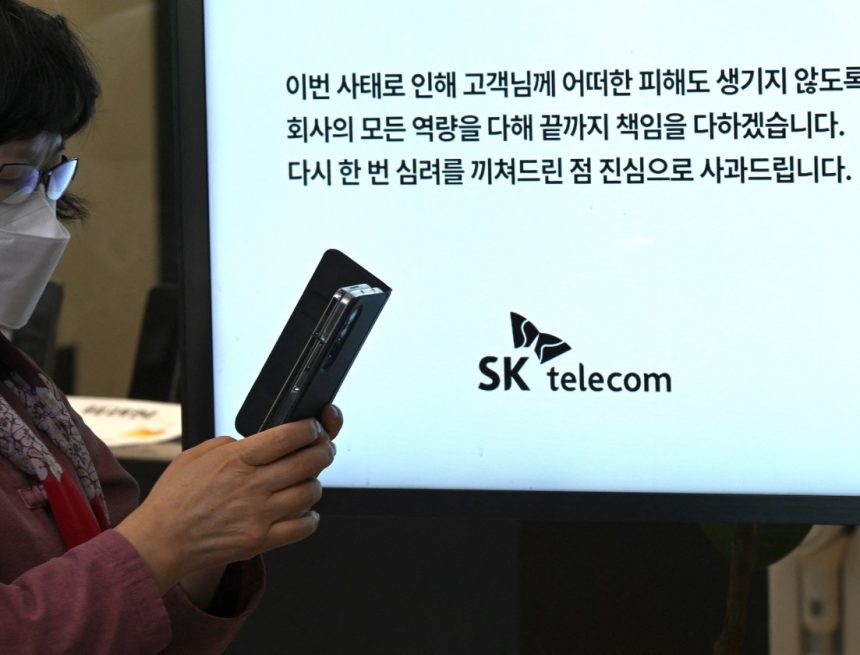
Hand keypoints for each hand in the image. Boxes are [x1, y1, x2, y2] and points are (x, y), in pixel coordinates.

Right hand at [117, 405, 341, 594]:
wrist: (160, 541)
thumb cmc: (174, 498)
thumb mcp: (195, 454)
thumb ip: (229, 445)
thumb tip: (252, 443)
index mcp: (236, 459)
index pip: (288, 436)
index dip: (310, 428)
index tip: (313, 428)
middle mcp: (252, 485)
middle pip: (308, 461)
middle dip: (324, 451)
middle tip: (322, 449)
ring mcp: (258, 514)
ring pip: (310, 492)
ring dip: (314, 483)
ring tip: (307, 481)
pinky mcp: (260, 540)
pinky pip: (303, 527)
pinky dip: (310, 518)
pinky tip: (302, 511)